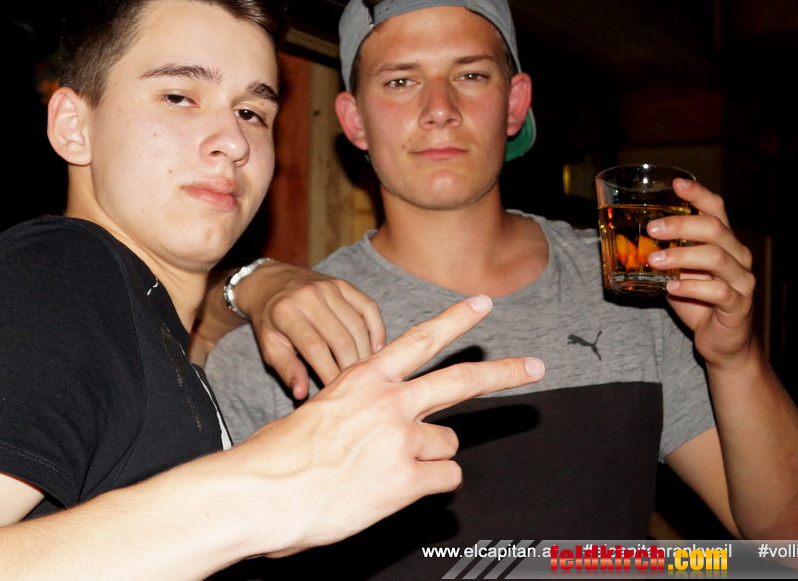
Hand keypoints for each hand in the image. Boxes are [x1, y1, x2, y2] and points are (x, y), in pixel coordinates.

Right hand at [232, 295, 544, 555]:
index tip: (482, 304)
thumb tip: (374, 421)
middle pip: (461, 380)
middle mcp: (389, 403)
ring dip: (429, 456)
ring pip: (448, 443)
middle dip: (504, 372)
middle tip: (534, 366)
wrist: (263, 492)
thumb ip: (356, 409)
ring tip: (393, 468)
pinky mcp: (407, 478)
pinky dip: (428, 485)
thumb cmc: (280, 457)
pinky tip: (397, 487)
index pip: (420, 339)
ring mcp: (402, 439)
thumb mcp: (317, 412)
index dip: (456, 320)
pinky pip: (444, 479)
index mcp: (363, 379)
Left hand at [233, 261, 385, 398]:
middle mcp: (310, 296)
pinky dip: (376, 329)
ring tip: (366, 371)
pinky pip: (368, 307)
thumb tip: (302, 394)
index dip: (328, 372)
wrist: (272, 282)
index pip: (314, 348)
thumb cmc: (270, 321)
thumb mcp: (269, 346)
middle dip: (350, 366)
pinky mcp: (344, 285)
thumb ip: (287, 369)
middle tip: (354, 385)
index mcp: (286, 312)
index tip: (335, 390)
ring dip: (365, 351)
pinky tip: (375, 349)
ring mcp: (329, 287)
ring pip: (357, 325)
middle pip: (340, 338)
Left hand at [644, 178, 756, 364]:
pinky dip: (691, 287)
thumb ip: (664, 255)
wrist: (723, 341)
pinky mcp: (738, 305)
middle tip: (652, 228)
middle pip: (715, 228)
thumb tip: (626, 241)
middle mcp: (738, 256)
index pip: (717, 209)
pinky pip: (718, 291)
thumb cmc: (699, 301)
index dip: (699, 194)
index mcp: (724, 242)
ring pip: (717, 257)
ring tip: (654, 260)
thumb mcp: (678, 272)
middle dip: (681, 224)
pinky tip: (671, 288)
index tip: (676, 183)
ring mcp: (742, 280)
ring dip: (681, 255)